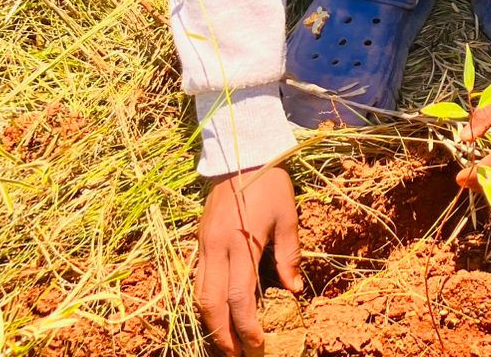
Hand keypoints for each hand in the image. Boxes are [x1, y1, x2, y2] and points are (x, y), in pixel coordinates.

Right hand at [194, 165, 302, 356]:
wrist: (240, 154)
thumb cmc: (270, 184)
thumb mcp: (288, 216)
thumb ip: (289, 254)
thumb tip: (293, 290)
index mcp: (241, 243)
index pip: (240, 298)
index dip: (246, 327)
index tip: (257, 346)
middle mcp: (217, 249)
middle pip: (211, 304)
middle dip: (222, 335)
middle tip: (236, 355)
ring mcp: (204, 246)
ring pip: (198, 295)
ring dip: (210, 322)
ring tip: (224, 342)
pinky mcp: (199, 241)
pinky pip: (196, 279)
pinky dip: (204, 302)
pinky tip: (214, 313)